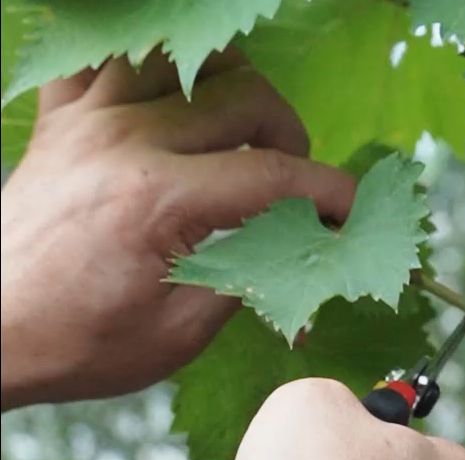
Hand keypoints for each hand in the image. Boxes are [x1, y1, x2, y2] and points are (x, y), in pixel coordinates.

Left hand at [0, 52, 355, 409]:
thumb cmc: (76, 342)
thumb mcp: (179, 333)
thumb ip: (248, 278)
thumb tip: (302, 253)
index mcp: (159, 199)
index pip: (273, 173)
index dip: (327, 189)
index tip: (351, 209)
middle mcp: (124, 142)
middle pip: (241, 97)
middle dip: (289, 135)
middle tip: (295, 179)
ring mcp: (87, 121)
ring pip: (182, 59)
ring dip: (227, 88)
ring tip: (240, 132)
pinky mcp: (59, 121)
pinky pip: (105, 58)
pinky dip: (146, 67)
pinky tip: (168, 102)